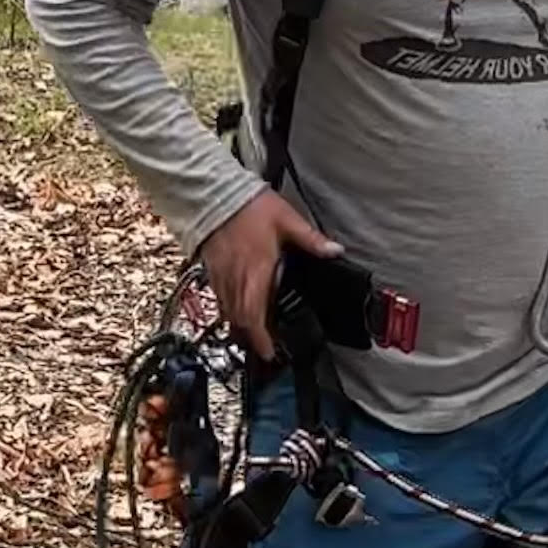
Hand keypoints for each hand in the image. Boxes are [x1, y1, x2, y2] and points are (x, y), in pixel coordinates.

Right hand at [199, 190, 341, 359]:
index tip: (270, 353)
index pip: (255, 318)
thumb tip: (335, 252)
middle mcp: (236, 281)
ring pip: (228, 314)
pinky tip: (240, 307)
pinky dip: (231, 310)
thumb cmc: (248, 207)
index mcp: (256, 274)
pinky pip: (220, 299)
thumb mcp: (286, 220)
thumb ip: (311, 240)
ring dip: (241, 327)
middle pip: (240, 323)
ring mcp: (221, 278)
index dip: (261, 340)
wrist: (212, 194)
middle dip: (252, 339)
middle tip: (266, 349)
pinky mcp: (213, 271)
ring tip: (254, 334)